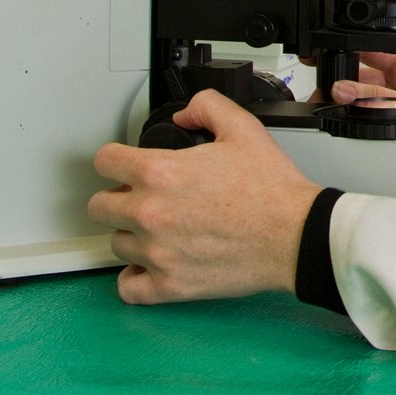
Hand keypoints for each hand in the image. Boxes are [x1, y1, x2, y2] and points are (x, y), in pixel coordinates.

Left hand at [87, 90, 321, 304]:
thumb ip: (207, 107)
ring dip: (133, 235)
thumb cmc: (272, 190)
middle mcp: (150, 213)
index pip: (104, 161)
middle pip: (99, 206)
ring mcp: (156, 252)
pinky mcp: (169, 285)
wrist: (296, 234)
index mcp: (161, 172)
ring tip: (159, 230)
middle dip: (118, 197)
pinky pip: (128, 287)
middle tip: (142, 198)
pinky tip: (152, 264)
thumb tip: (185, 112)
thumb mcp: (243, 128)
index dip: (116, 159)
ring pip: (116, 244)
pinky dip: (135, 278)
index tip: (124, 166)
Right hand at [329, 49, 395, 111]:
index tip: (327, 57)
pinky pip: (373, 110)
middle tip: (323, 92)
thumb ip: (380, 100)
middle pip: (365, 74)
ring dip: (349, 100)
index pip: (374, 49)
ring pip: (366, 94)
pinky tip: (346, 118)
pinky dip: (358, 115)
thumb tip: (346, 90)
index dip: (350, 51)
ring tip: (330, 107)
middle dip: (344, 82)